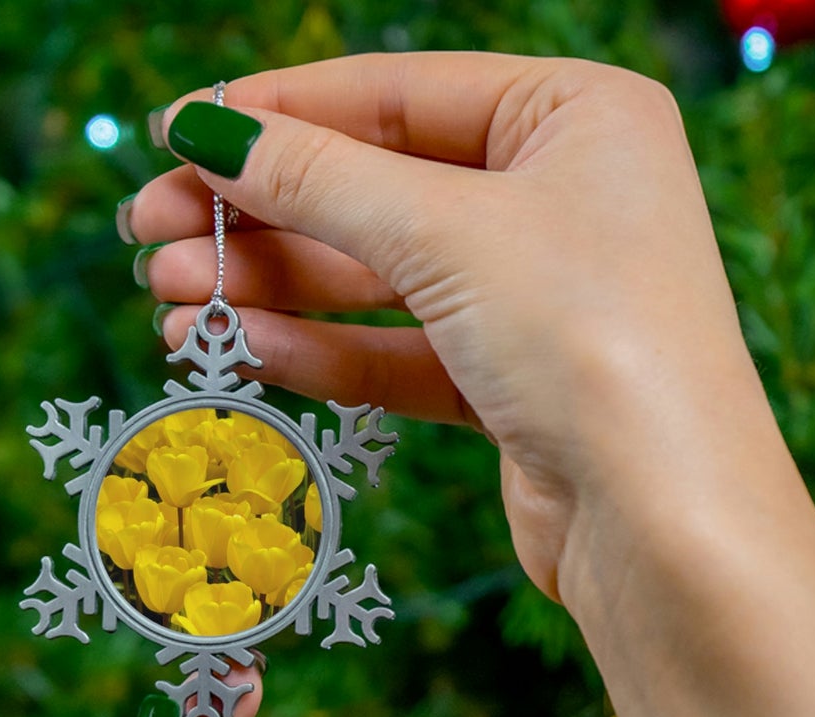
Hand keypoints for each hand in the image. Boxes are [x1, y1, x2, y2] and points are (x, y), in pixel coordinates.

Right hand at [128, 53, 781, 605]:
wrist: (665, 525)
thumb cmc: (590, 341)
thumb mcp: (445, 233)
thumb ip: (319, 179)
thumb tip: (207, 130)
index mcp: (576, 116)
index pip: (396, 93)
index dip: (277, 113)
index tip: (172, 134)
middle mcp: (563, 198)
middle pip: (378, 188)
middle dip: (260, 215)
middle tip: (149, 236)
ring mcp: (539, 297)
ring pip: (381, 279)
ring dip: (275, 290)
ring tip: (171, 304)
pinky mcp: (515, 387)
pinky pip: (402, 353)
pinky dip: (325, 352)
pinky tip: (245, 351)